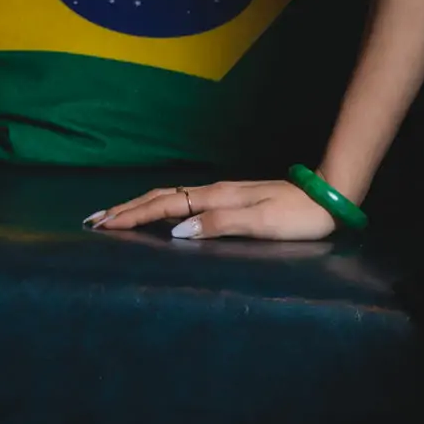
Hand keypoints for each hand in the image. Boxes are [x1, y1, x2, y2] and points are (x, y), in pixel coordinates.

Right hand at [82, 178, 338, 241]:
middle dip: (126, 208)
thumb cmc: (299, 217)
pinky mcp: (231, 199)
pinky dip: (161, 207)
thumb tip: (178, 231)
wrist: (329, 198)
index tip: (103, 224)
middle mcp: (215, 192)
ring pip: (170, 197)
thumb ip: (220, 225)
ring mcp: (222, 194)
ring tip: (115, 216)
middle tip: (94, 220)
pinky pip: (184, 201)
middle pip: (160, 197)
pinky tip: (157, 215)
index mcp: (217, 197)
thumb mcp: (262, 223)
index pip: (165, 206)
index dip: (132, 216)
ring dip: (140, 206)